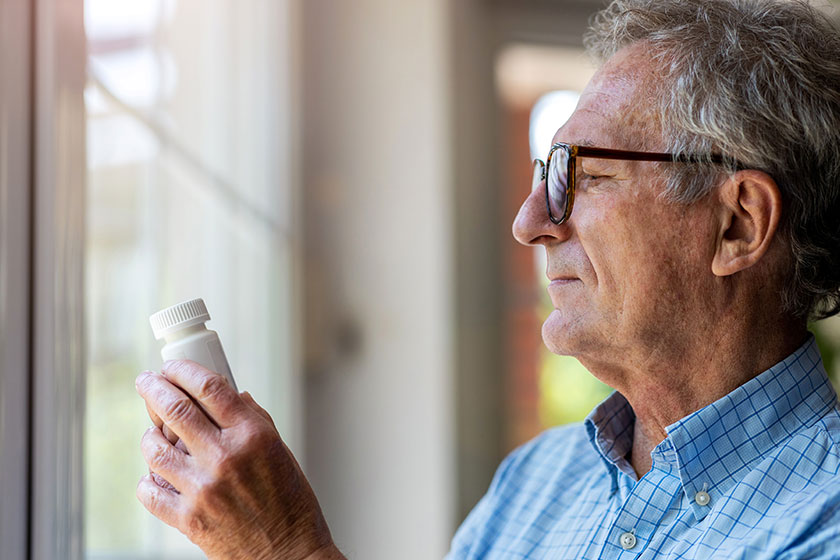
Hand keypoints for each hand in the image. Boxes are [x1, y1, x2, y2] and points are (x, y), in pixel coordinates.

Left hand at [135, 360, 341, 559]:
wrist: (288, 555)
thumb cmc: (290, 503)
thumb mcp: (281, 451)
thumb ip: (254, 420)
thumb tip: (231, 396)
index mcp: (252, 435)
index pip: (209, 387)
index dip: (184, 370)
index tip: (171, 366)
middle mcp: (225, 457)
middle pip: (175, 409)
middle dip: (153, 388)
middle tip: (146, 381)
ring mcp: (202, 488)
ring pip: (154, 448)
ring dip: (149, 434)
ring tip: (153, 432)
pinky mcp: (187, 518)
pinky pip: (149, 489)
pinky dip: (148, 478)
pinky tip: (158, 474)